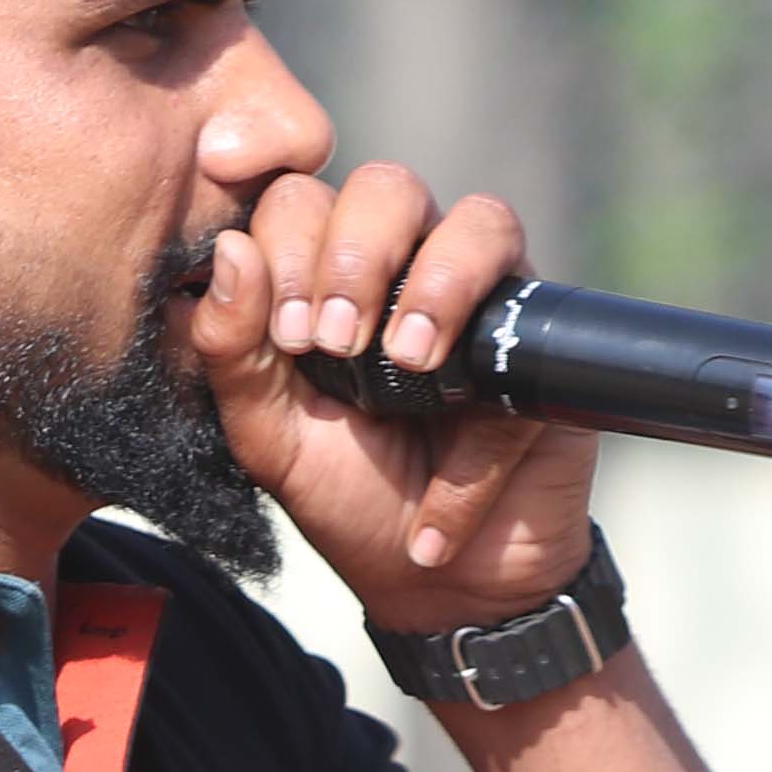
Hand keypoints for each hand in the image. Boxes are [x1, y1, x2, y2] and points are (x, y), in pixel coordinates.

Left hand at [186, 156, 601, 634]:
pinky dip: (482, 415)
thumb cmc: (349, 495)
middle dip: (354, 255)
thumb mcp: (269, 435)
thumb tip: (229, 253)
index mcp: (324, 275)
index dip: (286, 244)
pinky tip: (445, 483)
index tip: (285, 334)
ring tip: (408, 362)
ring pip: (478, 219)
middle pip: (387, 187)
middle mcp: (406, 269)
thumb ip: (230, 349)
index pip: (299, 197)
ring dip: (437, 284)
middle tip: (334, 344)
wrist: (443, 584)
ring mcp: (483, 298)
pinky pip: (530, 325)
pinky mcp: (542, 346)